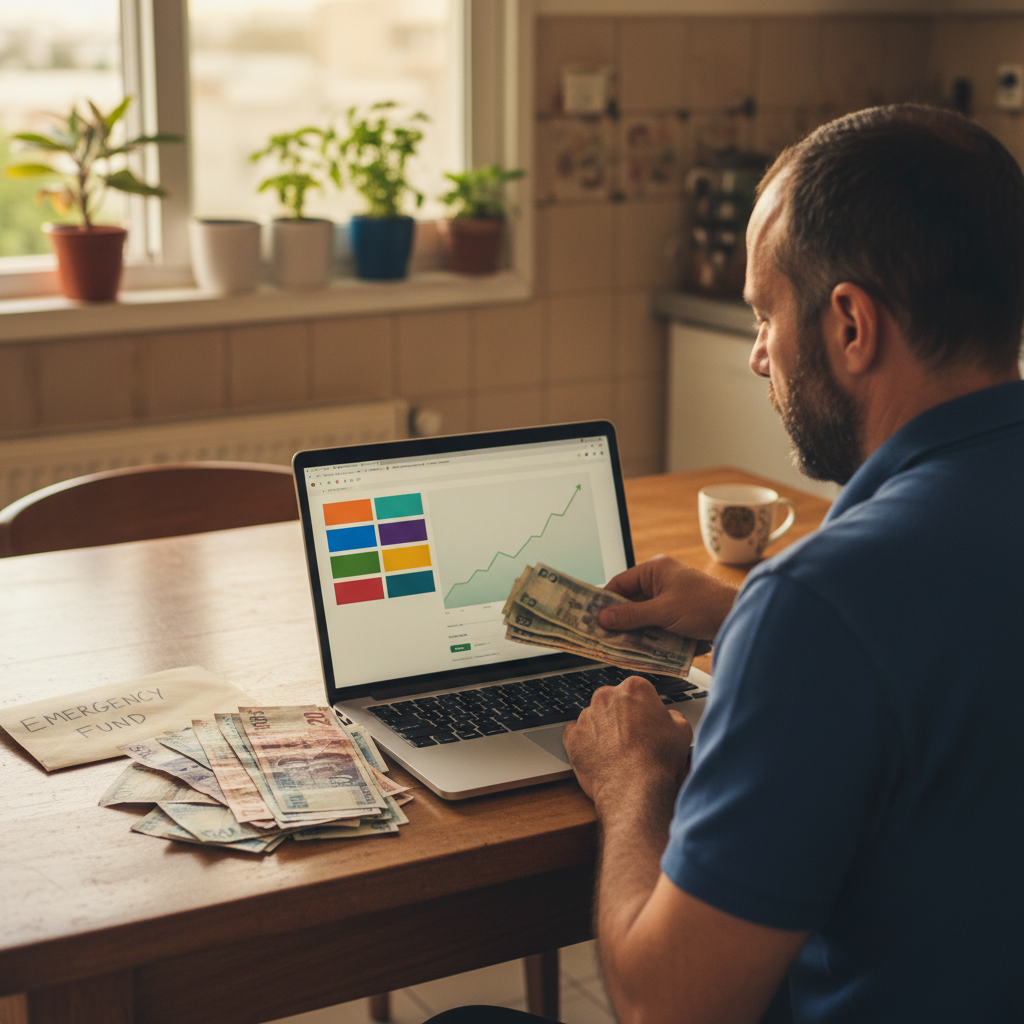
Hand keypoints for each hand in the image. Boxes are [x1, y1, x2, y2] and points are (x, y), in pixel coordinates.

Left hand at [563, 675, 692, 806]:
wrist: (635, 789)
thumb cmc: (658, 761)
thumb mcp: (682, 731)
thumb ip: (671, 716)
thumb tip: (667, 718)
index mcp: (634, 689)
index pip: (637, 691)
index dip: (643, 708)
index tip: (646, 721)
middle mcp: (607, 697)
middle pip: (613, 701)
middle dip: (621, 716)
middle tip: (633, 738)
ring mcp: (587, 716)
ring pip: (595, 717)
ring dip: (603, 729)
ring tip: (618, 752)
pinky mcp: (572, 736)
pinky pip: (577, 734)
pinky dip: (586, 742)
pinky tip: (600, 755)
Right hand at [599, 555, 737, 642]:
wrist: (738, 618)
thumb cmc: (706, 605)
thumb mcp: (663, 611)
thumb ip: (632, 615)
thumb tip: (604, 617)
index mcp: (656, 569)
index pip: (620, 583)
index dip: (605, 601)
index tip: (592, 617)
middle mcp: (661, 581)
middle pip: (630, 601)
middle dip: (620, 619)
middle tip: (603, 635)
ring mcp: (670, 598)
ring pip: (642, 615)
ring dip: (635, 630)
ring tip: (619, 645)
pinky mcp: (678, 614)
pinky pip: (655, 624)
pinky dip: (649, 635)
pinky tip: (641, 648)